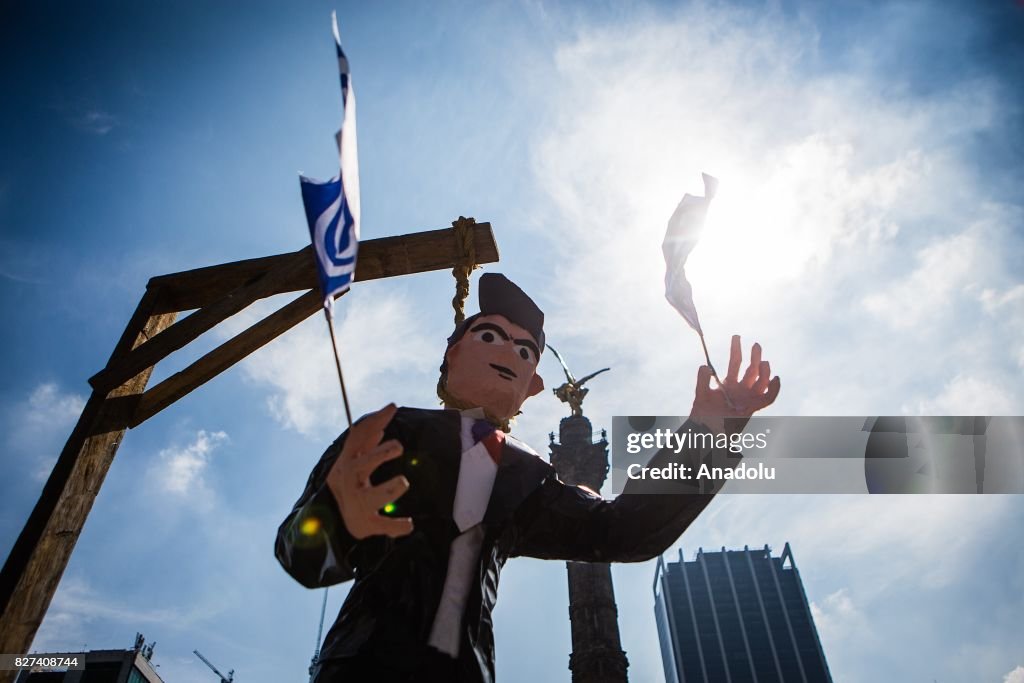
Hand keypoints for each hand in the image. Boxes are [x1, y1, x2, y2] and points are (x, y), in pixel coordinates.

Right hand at [326, 403, 413, 539]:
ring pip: (369, 497)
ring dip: (388, 489)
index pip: (357, 438)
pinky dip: (395, 526)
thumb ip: (367, 444)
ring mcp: (356, 503)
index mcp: (347, 463)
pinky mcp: (364, 523)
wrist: (330, 524)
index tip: (392, 408)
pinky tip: (408, 524)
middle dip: (380, 454)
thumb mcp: (355, 461)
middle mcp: (349, 482)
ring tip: (403, 482)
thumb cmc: (349, 486)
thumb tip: (383, 421)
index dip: (374, 422)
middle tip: (399, 447)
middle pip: (361, 466)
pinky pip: (380, 524)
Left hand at [691, 335, 780, 433]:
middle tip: (756, 345)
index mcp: (729, 383)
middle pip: (751, 369)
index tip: (736, 336)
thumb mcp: (701, 394)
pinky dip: (774, 389)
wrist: (707, 432)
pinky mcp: (754, 408)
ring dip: (764, 371)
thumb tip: (705, 366)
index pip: (735, 363)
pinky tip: (775, 379)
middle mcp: (741, 389)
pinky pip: (768, 398)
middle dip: (754, 357)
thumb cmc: (704, 415)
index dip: (736, 350)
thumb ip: (702, 380)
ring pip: (761, 381)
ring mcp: (748, 398)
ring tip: (763, 362)